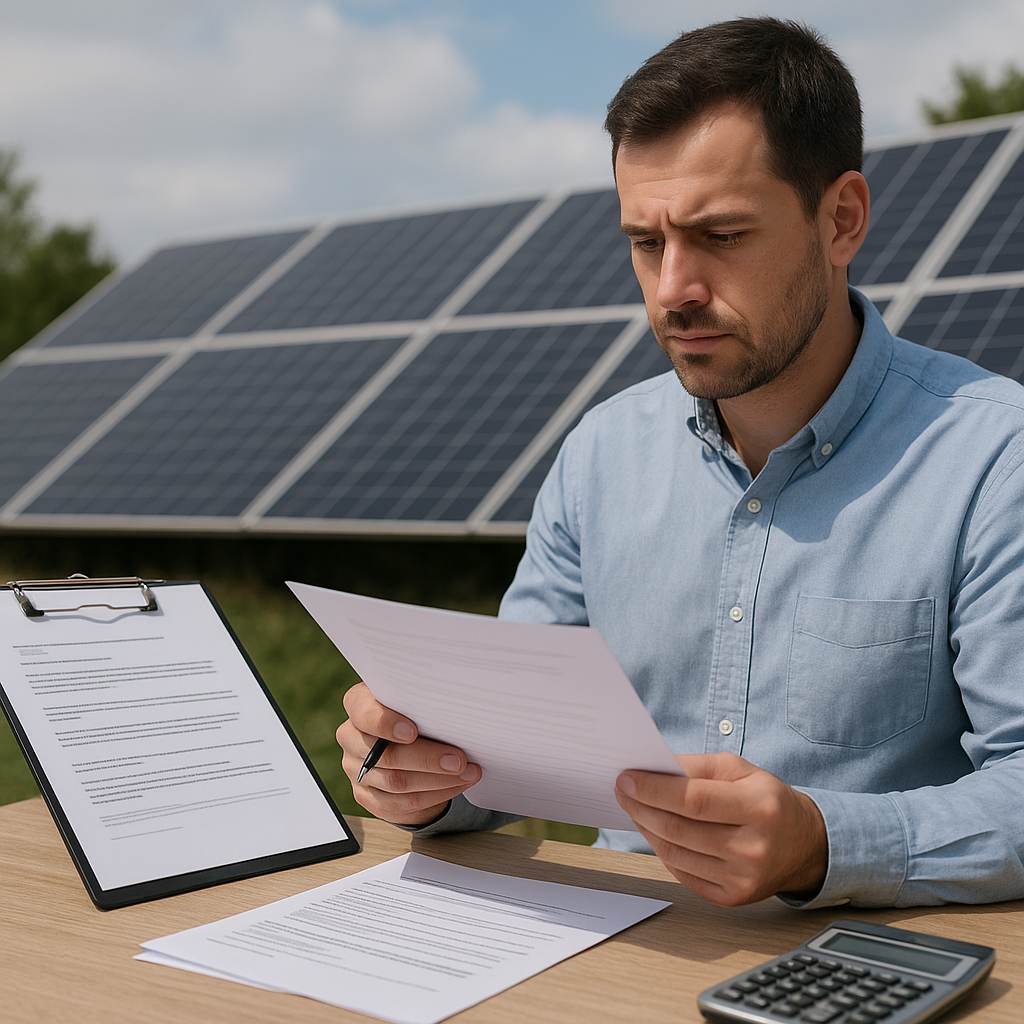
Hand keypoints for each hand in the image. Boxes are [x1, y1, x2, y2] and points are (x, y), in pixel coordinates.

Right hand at [337, 682, 481, 825]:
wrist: (407, 741)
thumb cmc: (414, 711)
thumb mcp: (416, 700)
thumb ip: (423, 703)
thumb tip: (455, 713)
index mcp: (358, 705)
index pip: (364, 713)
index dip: (386, 723)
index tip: (413, 731)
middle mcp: (351, 737)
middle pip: (386, 755)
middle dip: (427, 759)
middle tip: (458, 759)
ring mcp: (356, 769)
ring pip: (396, 783)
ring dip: (438, 780)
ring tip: (468, 772)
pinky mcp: (367, 796)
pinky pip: (401, 803)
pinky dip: (435, 795)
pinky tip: (457, 784)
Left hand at [614, 753, 826, 905]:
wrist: (804, 845)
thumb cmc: (767, 800)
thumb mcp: (740, 769)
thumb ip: (696, 766)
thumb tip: (652, 770)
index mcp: (759, 807)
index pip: (693, 800)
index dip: (653, 790)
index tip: (626, 778)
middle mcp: (753, 848)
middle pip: (679, 828)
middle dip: (641, 807)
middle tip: (622, 790)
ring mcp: (742, 879)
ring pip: (675, 852)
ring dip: (646, 828)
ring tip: (635, 808)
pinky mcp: (732, 898)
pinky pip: (682, 873)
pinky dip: (662, 850)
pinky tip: (656, 832)